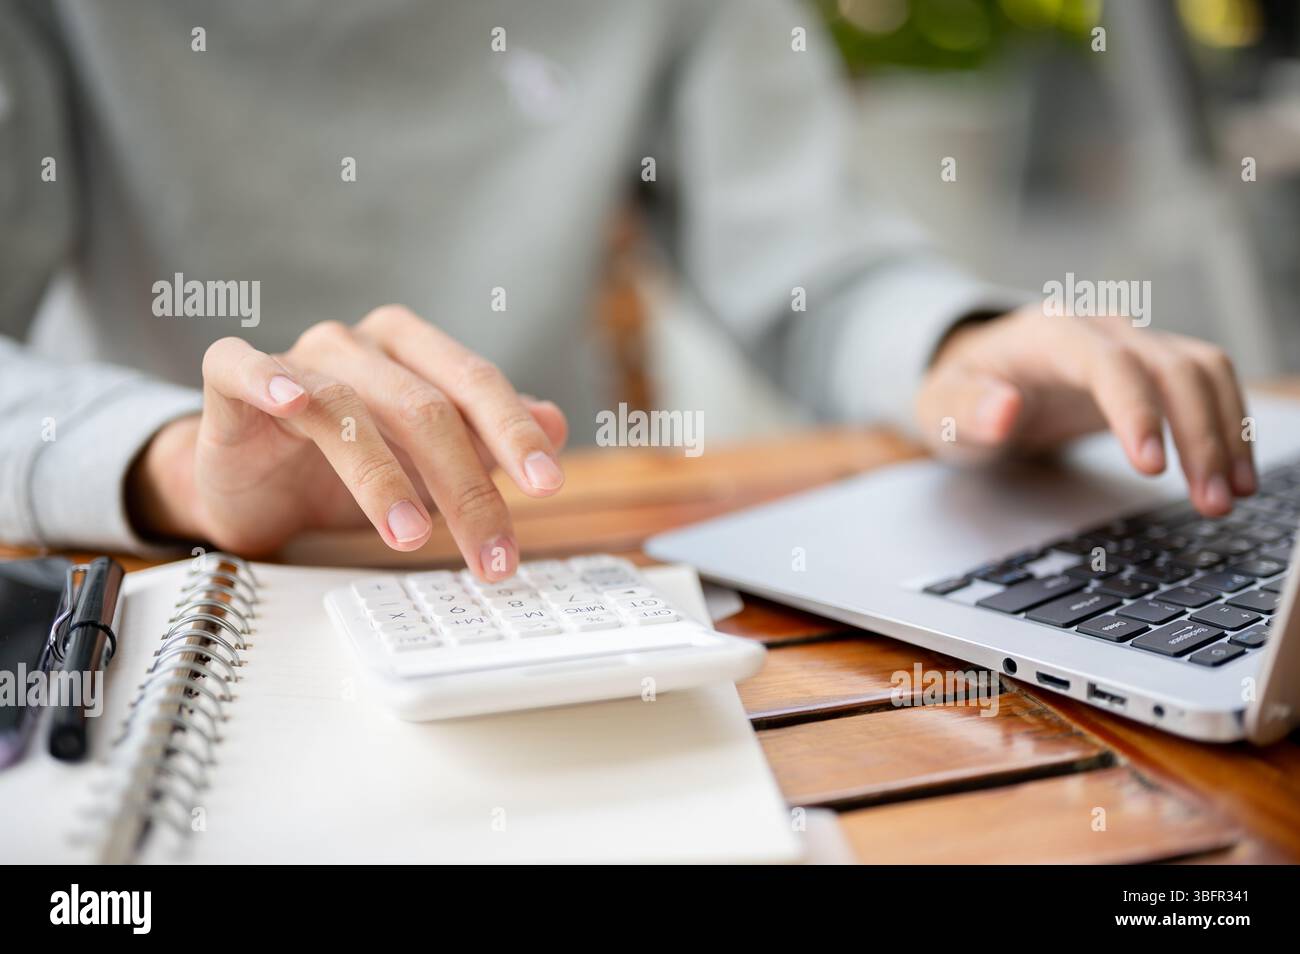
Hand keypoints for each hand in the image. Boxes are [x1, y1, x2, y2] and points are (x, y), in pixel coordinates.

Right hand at [127, 305, 567, 579]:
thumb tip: (558, 422)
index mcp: (414, 351)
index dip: (515, 434)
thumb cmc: (348, 464)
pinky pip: (248, 369)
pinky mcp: (231, 378)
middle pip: (425, 408)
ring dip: (385, 478)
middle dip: (466, 487)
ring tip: (414, 537)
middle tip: (494, 553)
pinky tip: (296, 403)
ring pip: (349, 409)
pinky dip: (273, 380)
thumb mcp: (428, 461)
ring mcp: (296, 356)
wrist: (252, 481)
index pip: (477, 385)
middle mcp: (361, 345)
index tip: (549, 487)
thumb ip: (489, 440)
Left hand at [917, 304, 1255, 516]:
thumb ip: (965, 409)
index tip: (1151, 469)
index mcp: (1049, 333)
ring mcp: (1133, 344)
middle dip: (1198, 434)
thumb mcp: (939, 407)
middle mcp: (1101, 329)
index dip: (1136, 411)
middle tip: (1210, 502)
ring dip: (1226, 432)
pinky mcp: (1152, 368)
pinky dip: (1228, 425)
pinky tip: (1235, 475)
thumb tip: (1004, 410)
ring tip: (1230, 495)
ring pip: (1202, 372)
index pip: (1108, 363)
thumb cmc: (960, 392)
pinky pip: (1207, 385)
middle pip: (1171, 367)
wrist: (976, 375)